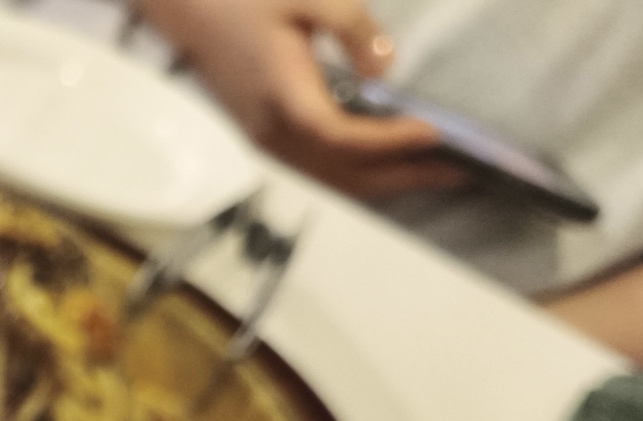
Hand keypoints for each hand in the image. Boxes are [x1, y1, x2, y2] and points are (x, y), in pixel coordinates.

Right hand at [137, 0, 463, 197]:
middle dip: (403, 175)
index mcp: (284, 99)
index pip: (344, 138)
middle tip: (456, 170)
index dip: (391, 142)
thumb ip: (351, 28)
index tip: (435, 134)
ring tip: (432, 173)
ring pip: (333, 180)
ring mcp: (268, 141)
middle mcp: (274, 133)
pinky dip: (359, 173)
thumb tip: (385, 68)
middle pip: (345, 174)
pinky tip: (387, 164)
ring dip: (385, 181)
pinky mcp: (267, 138)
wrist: (186, 11)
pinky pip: (319, 170)